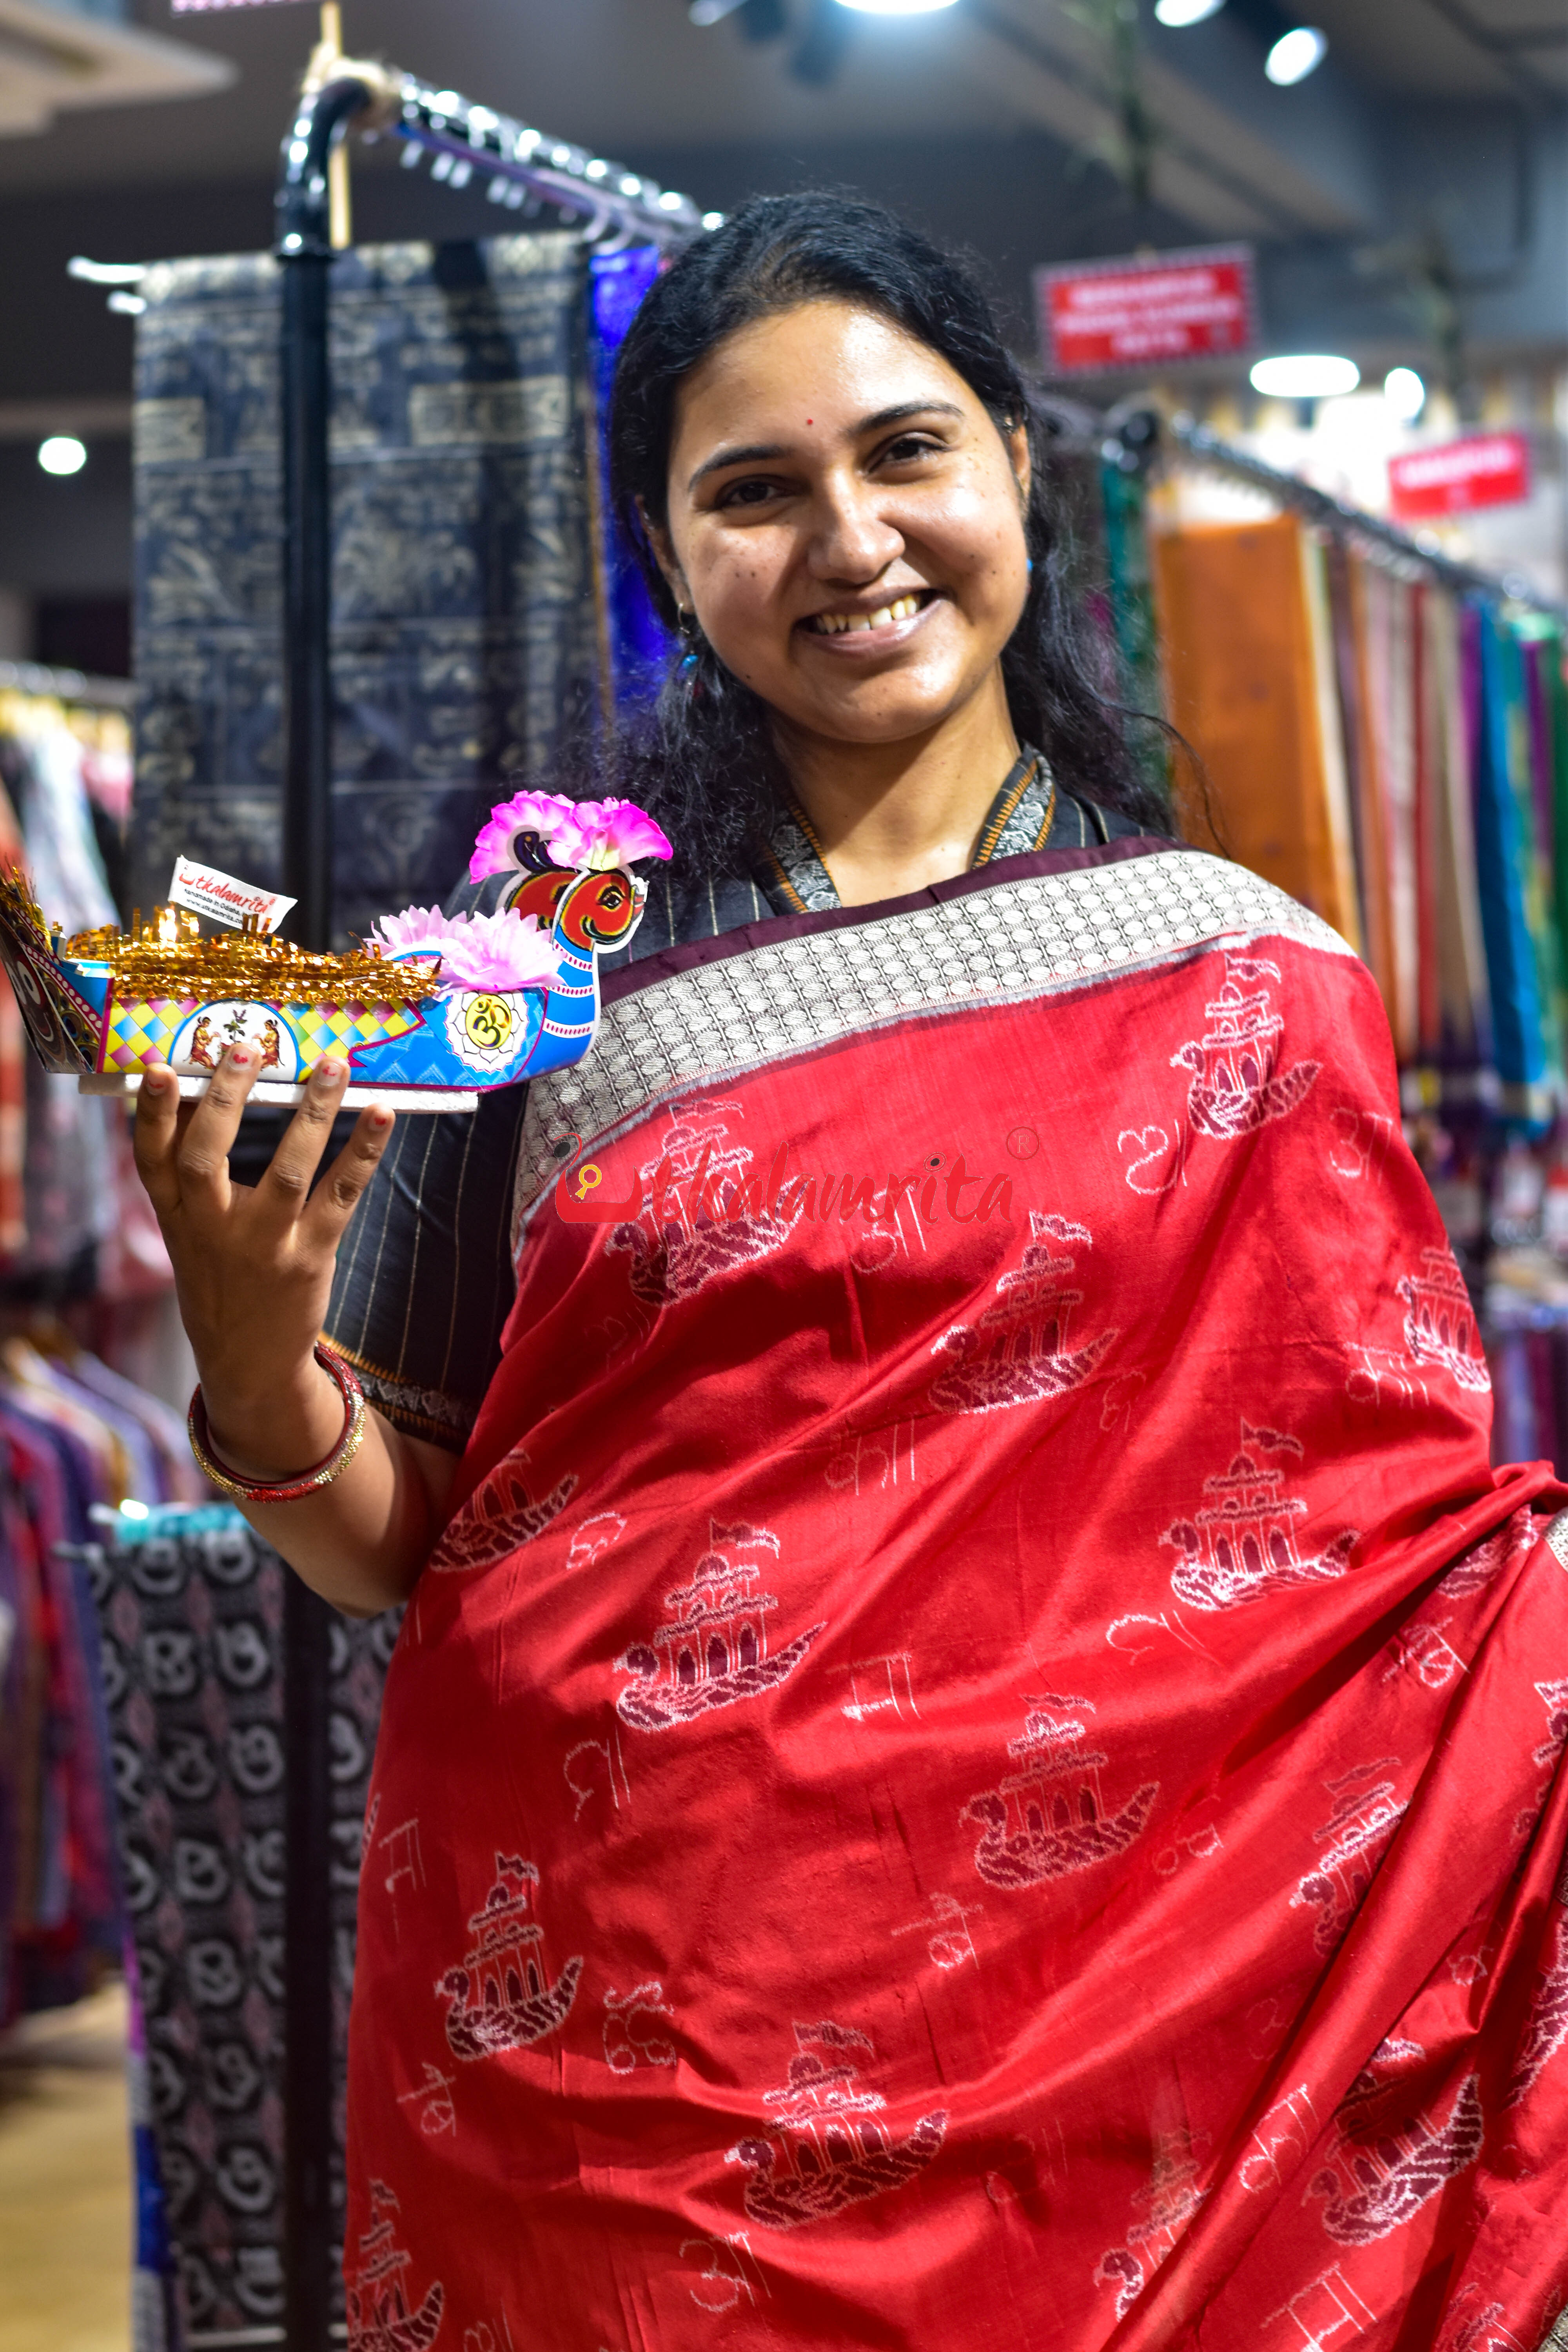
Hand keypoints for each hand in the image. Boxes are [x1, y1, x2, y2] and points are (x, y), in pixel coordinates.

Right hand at [132, 1047, 394, 1478]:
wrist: (248, 1362)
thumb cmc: (219, 1276)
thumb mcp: (189, 1231)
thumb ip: (190, 1174)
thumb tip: (205, 1091)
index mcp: (174, 1216)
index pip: (150, 1158)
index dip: (152, 1113)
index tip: (162, 1068)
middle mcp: (211, 1228)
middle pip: (206, 1156)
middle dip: (225, 1100)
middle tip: (246, 1046)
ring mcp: (262, 1244)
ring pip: (286, 1170)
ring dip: (312, 1113)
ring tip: (333, 1065)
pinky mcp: (309, 1256)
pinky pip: (340, 1195)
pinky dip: (364, 1151)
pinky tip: (384, 1115)